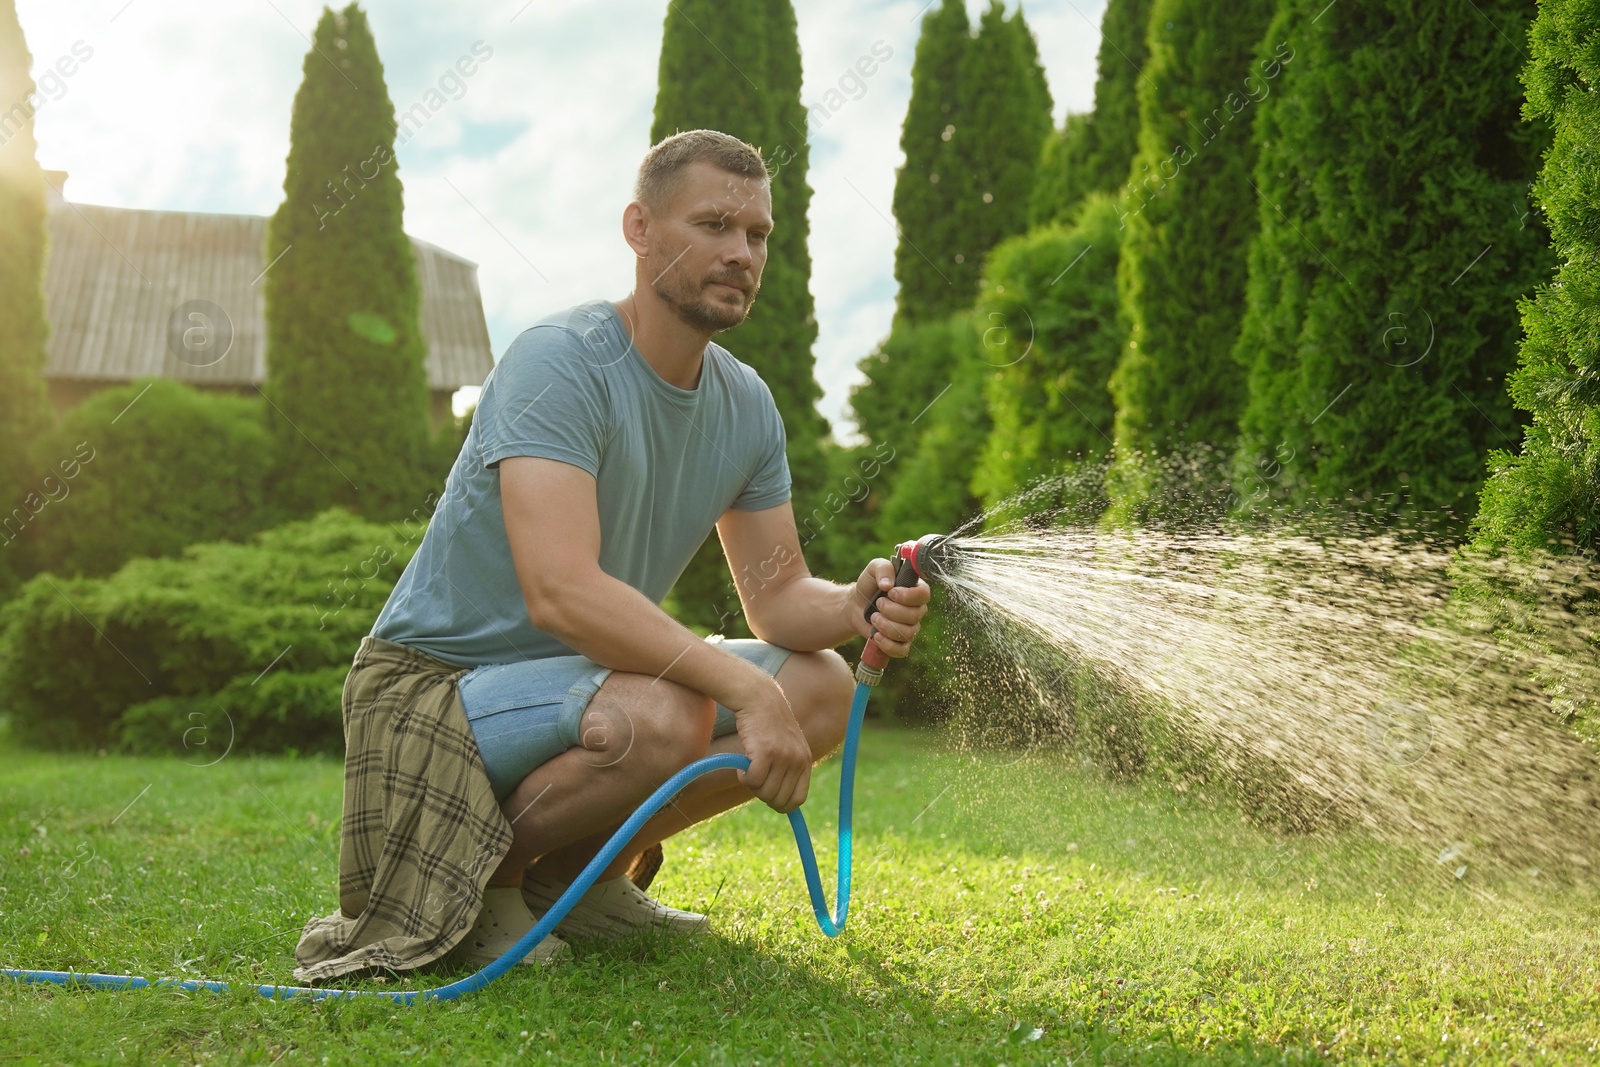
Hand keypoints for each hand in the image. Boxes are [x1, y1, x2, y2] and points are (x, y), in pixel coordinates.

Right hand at [729, 674, 811, 812]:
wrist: (758, 697)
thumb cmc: (768, 724)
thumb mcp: (788, 746)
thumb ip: (790, 769)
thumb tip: (783, 804)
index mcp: (805, 761)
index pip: (798, 799)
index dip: (781, 804)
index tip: (768, 797)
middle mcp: (797, 760)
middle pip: (778, 800)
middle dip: (763, 795)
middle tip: (755, 778)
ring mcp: (783, 757)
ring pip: (764, 792)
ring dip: (752, 785)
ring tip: (749, 768)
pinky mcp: (765, 752)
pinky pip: (752, 782)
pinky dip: (743, 778)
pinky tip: (742, 766)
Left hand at [851, 559, 931, 658]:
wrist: (856, 605)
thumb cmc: (869, 586)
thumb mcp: (873, 569)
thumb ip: (883, 568)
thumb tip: (888, 584)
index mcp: (915, 590)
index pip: (924, 594)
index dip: (908, 596)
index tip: (891, 593)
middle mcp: (917, 609)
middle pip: (915, 615)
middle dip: (891, 610)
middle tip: (878, 603)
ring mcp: (910, 627)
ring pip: (907, 632)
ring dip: (886, 625)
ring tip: (873, 617)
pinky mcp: (900, 643)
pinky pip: (902, 650)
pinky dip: (887, 644)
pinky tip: (876, 635)